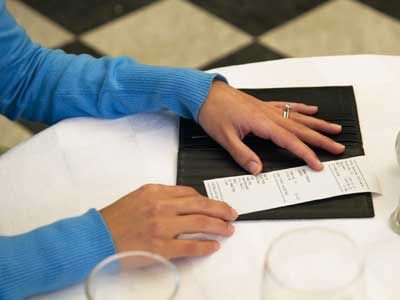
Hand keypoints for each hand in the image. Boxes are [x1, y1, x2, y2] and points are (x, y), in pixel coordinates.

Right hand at [100, 184, 236, 258]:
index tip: (214, 204)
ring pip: (200, 223)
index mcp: (155, 192)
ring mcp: (162, 227)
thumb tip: (183, 202)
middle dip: (220, 209)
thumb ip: (160, 197)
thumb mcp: (137, 198)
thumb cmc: (114, 219)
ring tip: (228, 229)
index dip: (207, 199)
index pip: (189, 193)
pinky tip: (214, 246)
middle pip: (200, 205)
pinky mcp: (162, 247)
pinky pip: (191, 246)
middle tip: (232, 213)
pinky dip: (206, 246)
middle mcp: (161, 206)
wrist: (96, 237)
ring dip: (219, 226)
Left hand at [199, 81, 344, 173]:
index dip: (306, 153)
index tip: (318, 164)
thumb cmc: (213, 112)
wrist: (204, 93)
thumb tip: (257, 169)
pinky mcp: (263, 105)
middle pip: (301, 128)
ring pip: (298, 117)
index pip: (289, 141)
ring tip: (334, 128)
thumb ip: (242, 154)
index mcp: (261, 123)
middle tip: (339, 147)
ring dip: (317, 124)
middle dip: (321, 139)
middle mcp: (268, 114)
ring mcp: (267, 108)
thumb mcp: (224, 137)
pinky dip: (301, 109)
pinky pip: (287, 106)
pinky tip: (311, 110)